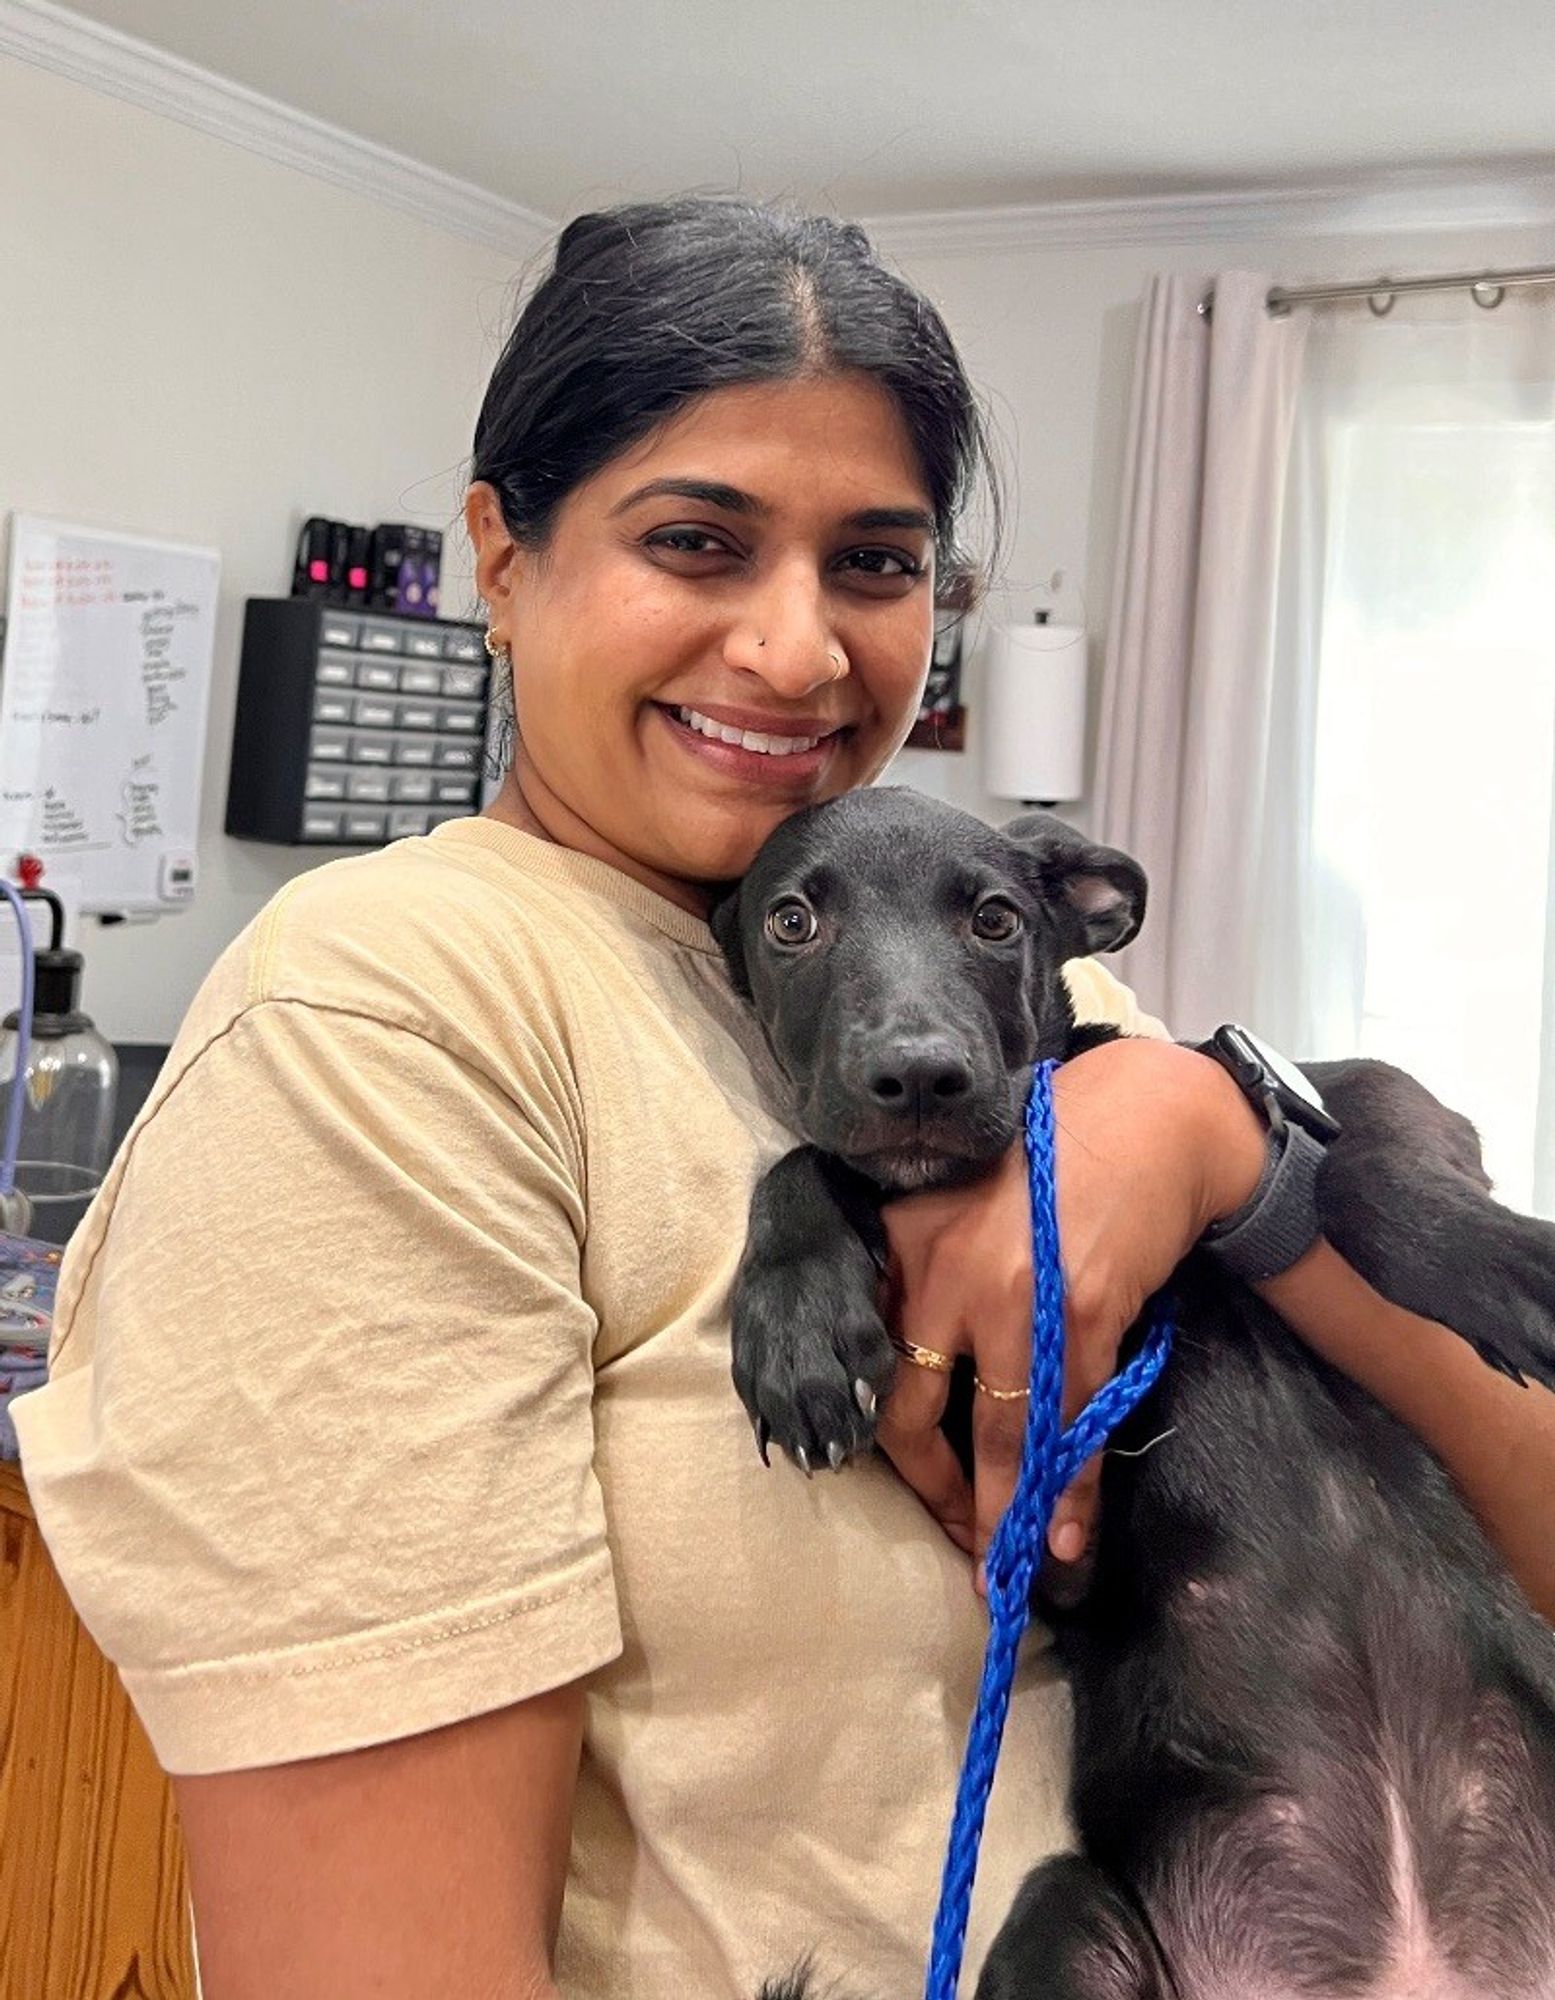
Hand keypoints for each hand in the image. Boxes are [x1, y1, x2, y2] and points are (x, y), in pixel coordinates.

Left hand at [876, 1037, 1265, 1584]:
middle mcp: (942, 1271)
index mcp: (900, 1241)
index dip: (879, 1446)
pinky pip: (1068, 1423)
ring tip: (1009, 1566)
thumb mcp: (955, 1204)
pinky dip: (1070, 1489)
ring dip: (1004, 1513)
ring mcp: (1012, 1297)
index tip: (904, 1488)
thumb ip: (920, 1276)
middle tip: (962, 1542)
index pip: (865, 1365)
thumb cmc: (1047, 1165)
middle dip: (936, 1496)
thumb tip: (896, 1383)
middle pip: (910, 1415)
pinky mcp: (1082, 1315)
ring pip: (996, 1436)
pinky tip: (1068, 1533)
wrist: (1146, 1122)